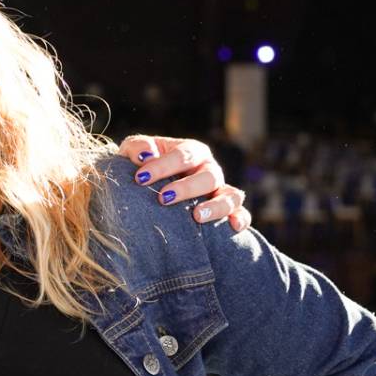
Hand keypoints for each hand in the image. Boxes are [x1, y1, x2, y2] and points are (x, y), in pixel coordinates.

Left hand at [118, 135, 250, 232]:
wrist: (147, 185)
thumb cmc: (142, 166)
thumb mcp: (134, 152)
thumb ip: (137, 148)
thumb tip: (144, 156)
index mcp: (192, 152)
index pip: (184, 155)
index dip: (163, 166)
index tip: (141, 178)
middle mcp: (209, 169)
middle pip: (209, 176)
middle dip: (187, 188)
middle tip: (164, 198)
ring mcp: (220, 190)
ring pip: (230, 196)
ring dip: (216, 206)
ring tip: (196, 216)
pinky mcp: (225, 210)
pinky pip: (241, 214)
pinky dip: (241, 219)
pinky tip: (233, 227)